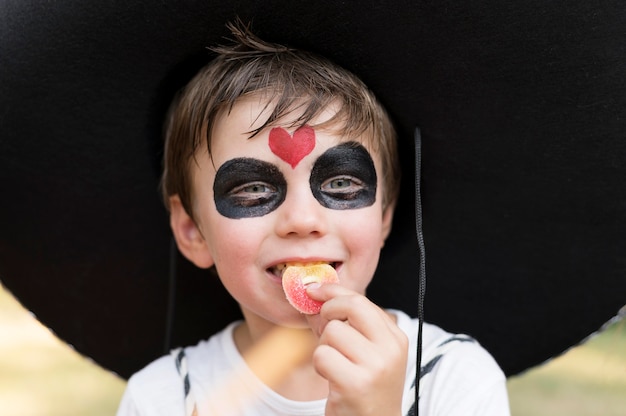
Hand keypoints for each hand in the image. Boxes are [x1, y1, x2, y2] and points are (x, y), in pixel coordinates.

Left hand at [305, 284, 407, 415]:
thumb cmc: (365, 388)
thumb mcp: (367, 353)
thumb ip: (349, 324)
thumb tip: (315, 295)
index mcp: (395, 338)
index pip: (361, 300)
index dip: (333, 292)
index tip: (315, 290)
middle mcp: (390, 349)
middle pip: (350, 306)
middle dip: (328, 311)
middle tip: (324, 328)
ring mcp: (375, 366)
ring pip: (332, 332)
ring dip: (324, 348)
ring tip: (336, 365)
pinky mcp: (355, 384)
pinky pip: (322, 356)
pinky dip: (320, 366)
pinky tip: (332, 379)